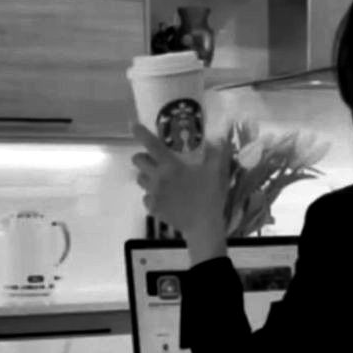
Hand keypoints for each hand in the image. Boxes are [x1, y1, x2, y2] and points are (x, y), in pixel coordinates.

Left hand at [131, 123, 227, 255]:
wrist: (203, 227)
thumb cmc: (210, 196)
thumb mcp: (217, 171)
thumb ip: (217, 152)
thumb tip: (219, 137)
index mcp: (170, 165)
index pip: (151, 144)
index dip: (141, 133)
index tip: (133, 126)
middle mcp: (157, 177)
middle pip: (137, 161)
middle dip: (142, 157)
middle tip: (152, 159)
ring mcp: (154, 194)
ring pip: (140, 180)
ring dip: (146, 176)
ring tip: (157, 179)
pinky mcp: (154, 209)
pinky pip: (145, 198)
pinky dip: (151, 196)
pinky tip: (161, 198)